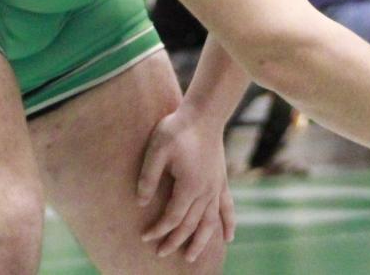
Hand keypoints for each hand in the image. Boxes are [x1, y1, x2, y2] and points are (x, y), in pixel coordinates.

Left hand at [135, 104, 234, 262]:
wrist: (204, 113)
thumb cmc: (177, 129)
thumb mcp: (156, 149)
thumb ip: (148, 176)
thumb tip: (140, 202)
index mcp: (190, 185)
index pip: (173, 217)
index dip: (159, 230)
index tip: (145, 237)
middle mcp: (206, 190)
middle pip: (191, 224)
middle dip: (175, 241)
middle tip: (160, 253)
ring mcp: (216, 186)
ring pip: (210, 221)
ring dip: (201, 241)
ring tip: (190, 257)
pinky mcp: (221, 180)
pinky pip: (227, 207)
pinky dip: (228, 223)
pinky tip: (228, 238)